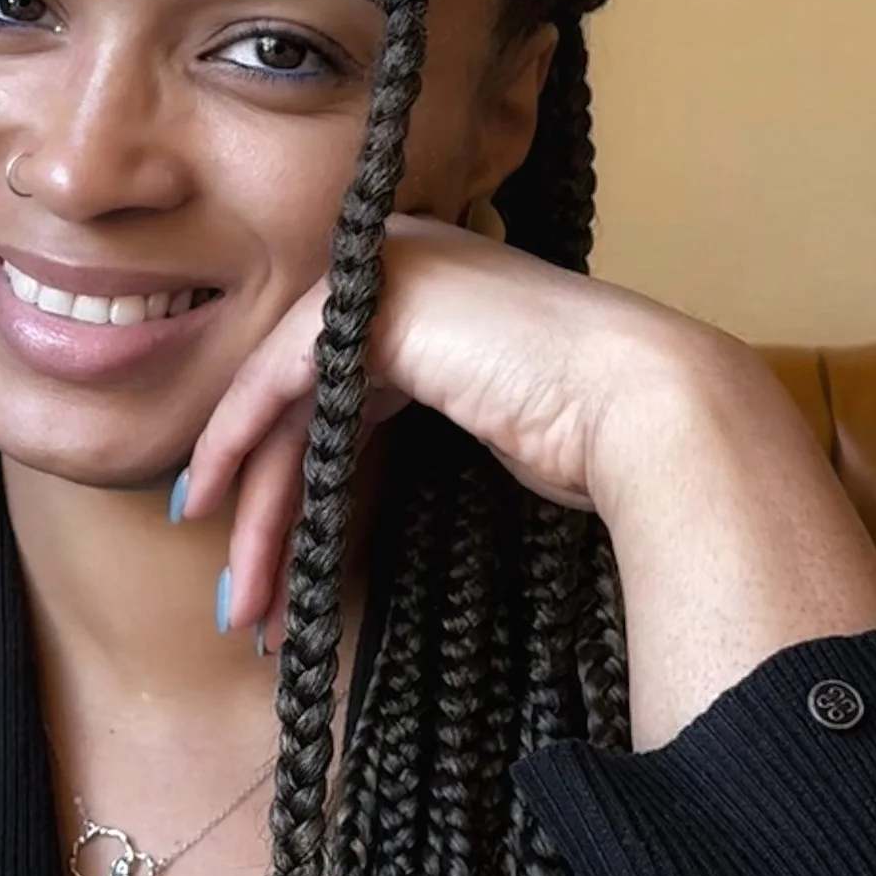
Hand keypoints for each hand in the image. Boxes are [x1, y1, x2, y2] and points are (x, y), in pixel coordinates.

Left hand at [172, 218, 875, 747]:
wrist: (652, 413)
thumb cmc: (593, 442)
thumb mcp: (475, 433)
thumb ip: (403, 438)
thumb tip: (331, 509)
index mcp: (427, 298)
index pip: (330, 399)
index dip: (285, 486)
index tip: (263, 570)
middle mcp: (397, 271)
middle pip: (300, 409)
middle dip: (265, 516)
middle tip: (246, 605)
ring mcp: (384, 276)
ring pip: (281, 406)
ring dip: (256, 512)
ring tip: (246, 602)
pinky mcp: (373, 301)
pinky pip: (275, 378)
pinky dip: (239, 445)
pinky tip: (222, 510)